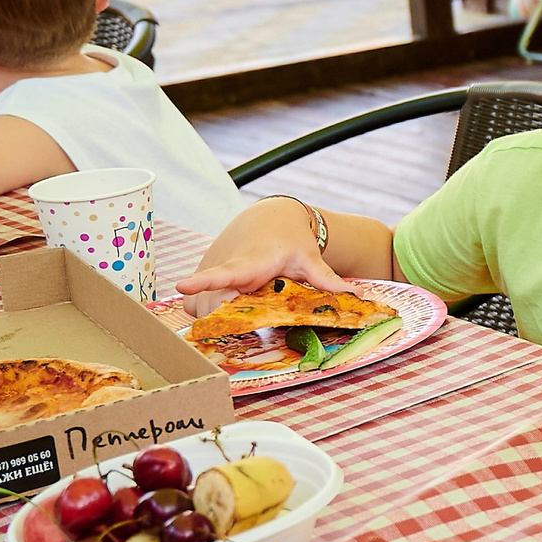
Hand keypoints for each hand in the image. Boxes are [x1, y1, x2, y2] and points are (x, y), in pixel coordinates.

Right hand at [176, 198, 351, 314]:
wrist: (269, 218)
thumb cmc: (289, 240)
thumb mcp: (309, 258)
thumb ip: (328, 279)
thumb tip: (359, 296)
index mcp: (251, 264)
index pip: (224, 274)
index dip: (203, 282)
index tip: (182, 286)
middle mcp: (227, 267)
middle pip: (208, 302)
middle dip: (214, 317)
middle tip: (229, 323)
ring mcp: (212, 270)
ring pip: (198, 305)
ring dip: (209, 316)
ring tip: (231, 313)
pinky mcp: (204, 275)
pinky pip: (194, 302)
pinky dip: (202, 310)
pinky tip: (220, 309)